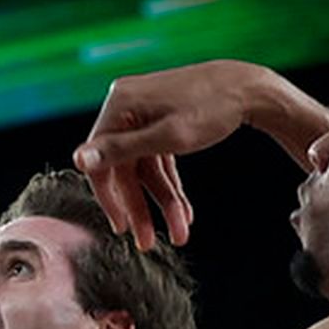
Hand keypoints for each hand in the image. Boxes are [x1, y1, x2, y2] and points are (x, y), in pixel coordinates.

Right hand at [72, 60, 262, 249]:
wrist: (250, 88)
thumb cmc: (213, 107)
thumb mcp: (167, 137)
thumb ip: (121, 150)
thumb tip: (77, 159)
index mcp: (120, 104)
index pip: (101, 160)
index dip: (110, 197)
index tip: (121, 227)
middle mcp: (126, 106)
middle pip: (125, 167)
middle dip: (142, 206)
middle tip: (147, 241)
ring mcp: (144, 112)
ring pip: (146, 168)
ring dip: (162, 201)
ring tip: (179, 231)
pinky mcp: (161, 119)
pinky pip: (159, 159)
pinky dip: (171, 184)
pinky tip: (183, 211)